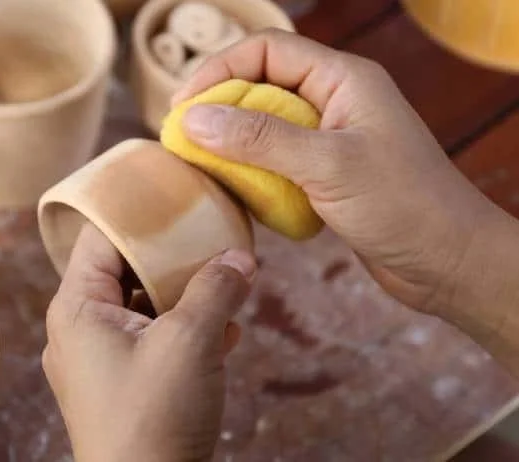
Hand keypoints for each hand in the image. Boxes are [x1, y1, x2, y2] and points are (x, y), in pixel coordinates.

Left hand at [42, 223, 254, 461]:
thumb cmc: (153, 418)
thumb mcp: (190, 342)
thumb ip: (215, 290)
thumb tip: (240, 257)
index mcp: (76, 309)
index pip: (100, 237)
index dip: (137, 212)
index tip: (174, 192)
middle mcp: (79, 330)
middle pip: (125, 270)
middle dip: (172, 258)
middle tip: (211, 238)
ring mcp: (98, 362)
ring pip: (143, 308)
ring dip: (185, 297)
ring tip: (227, 284)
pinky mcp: (120, 387)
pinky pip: (151, 342)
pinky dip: (184, 332)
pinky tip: (225, 331)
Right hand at [172, 29, 511, 316]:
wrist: (448, 263)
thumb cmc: (404, 205)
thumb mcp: (327, 164)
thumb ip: (259, 139)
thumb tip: (194, 119)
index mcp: (343, 80)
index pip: (268, 50)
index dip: (220, 69)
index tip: (184, 105)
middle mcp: (334, 102)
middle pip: (261, 86)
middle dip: (220, 109)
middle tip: (183, 140)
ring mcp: (330, 139)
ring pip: (265, 127)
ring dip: (232, 144)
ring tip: (201, 167)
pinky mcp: (325, 175)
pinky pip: (275, 161)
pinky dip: (251, 173)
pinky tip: (235, 192)